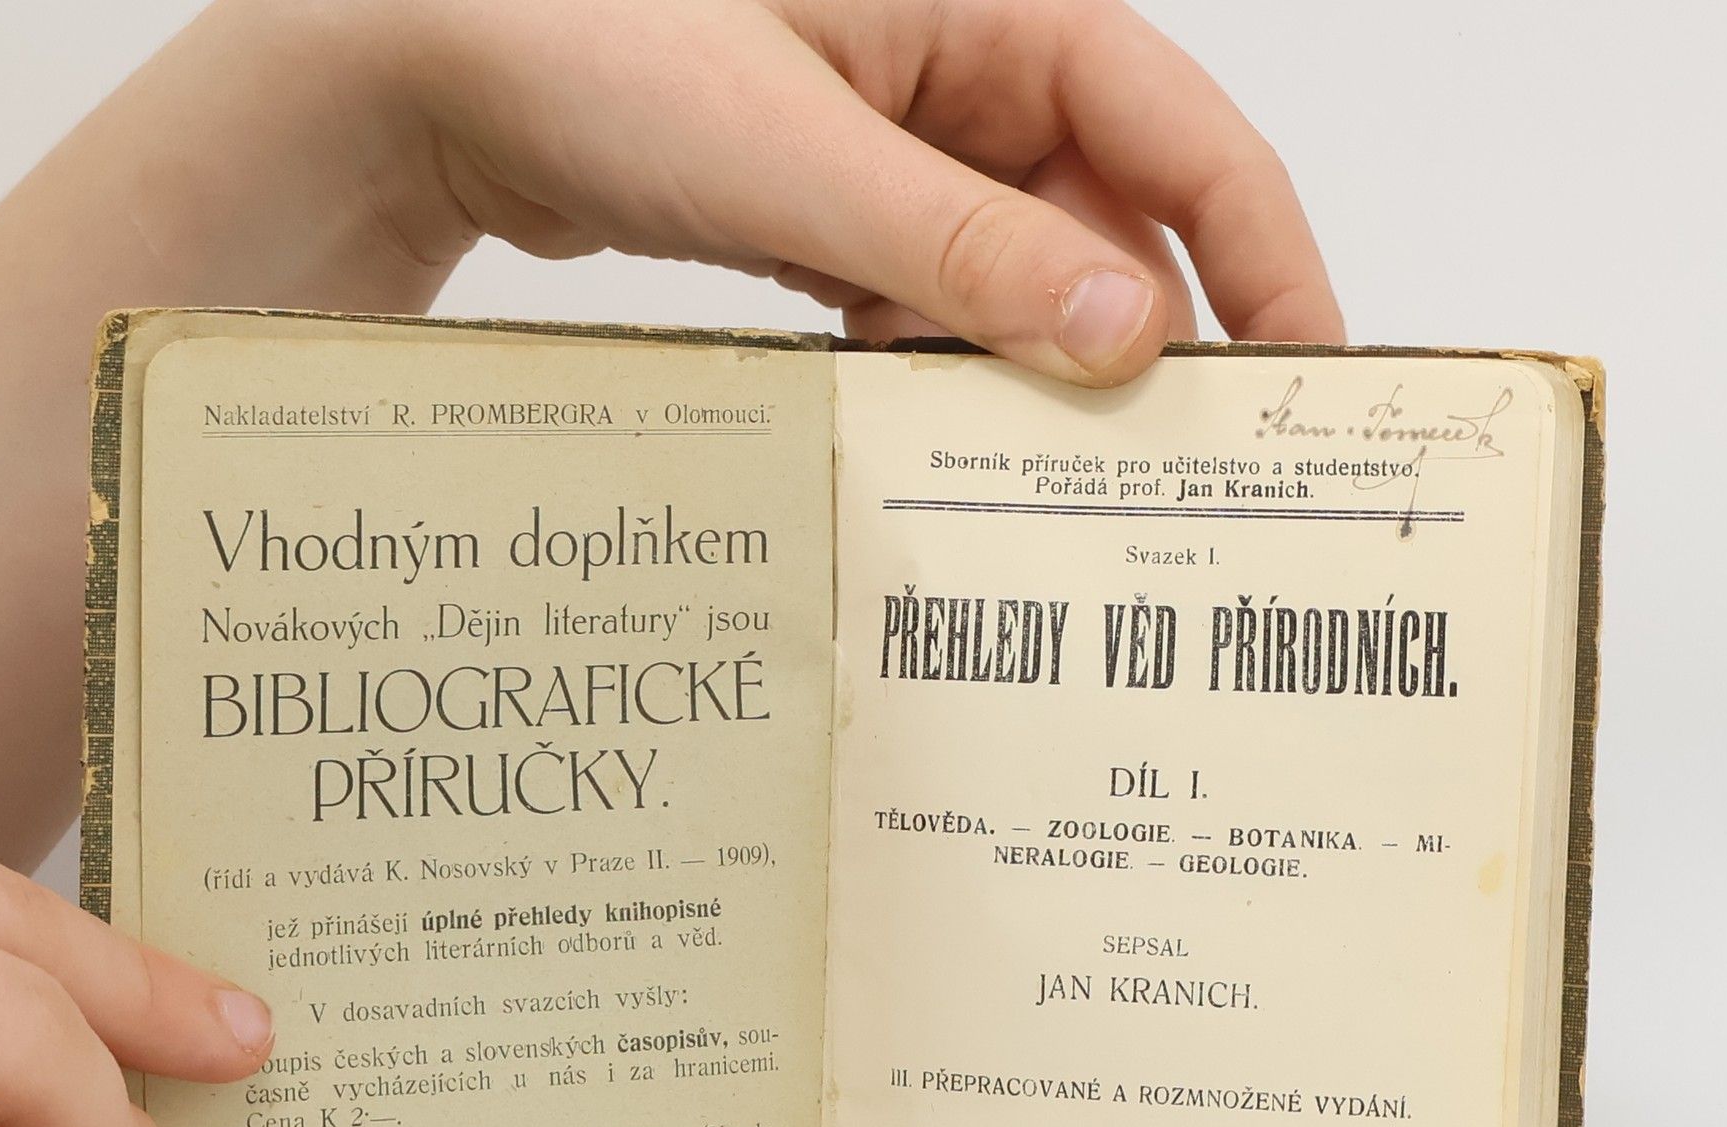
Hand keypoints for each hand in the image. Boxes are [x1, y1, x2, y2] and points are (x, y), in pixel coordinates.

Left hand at [357, 0, 1341, 382]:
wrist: (423, 66)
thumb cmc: (581, 36)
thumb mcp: (792, 151)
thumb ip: (961, 248)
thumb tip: (1121, 328)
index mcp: (989, 7)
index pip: (1182, 131)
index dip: (1261, 253)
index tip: (1304, 377)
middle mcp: (958, 71)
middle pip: (1108, 220)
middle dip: (1135, 343)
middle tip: (1164, 478)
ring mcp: (893, 145)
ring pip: (1015, 278)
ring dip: (1022, 375)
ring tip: (1033, 478)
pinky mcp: (831, 210)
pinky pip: (924, 303)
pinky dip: (930, 372)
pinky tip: (918, 434)